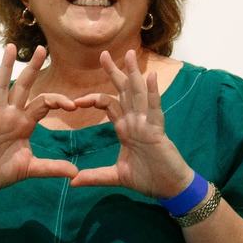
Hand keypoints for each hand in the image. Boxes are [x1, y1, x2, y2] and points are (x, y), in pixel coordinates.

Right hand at [0, 44, 82, 196]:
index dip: (58, 101)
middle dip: (33, 68)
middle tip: (43, 49)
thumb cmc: (3, 172)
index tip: (73, 105)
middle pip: (23, 86)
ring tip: (10, 47)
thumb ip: (52, 168)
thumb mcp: (31, 168)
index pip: (44, 103)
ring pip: (1, 86)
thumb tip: (76, 173)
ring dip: (6, 67)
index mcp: (25, 122)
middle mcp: (11, 114)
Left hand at [66, 50, 193, 198]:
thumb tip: (72, 182)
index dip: (94, 99)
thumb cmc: (149, 179)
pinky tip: (150, 77)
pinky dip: (153, 93)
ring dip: (134, 74)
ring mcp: (148, 124)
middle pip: (123, 92)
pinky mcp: (158, 132)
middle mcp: (136, 122)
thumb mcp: (116, 177)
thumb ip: (95, 176)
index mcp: (126, 129)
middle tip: (103, 54)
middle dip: (114, 72)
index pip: (109, 105)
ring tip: (129, 54)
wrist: (170, 189)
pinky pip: (155, 109)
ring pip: (139, 94)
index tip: (76, 102)